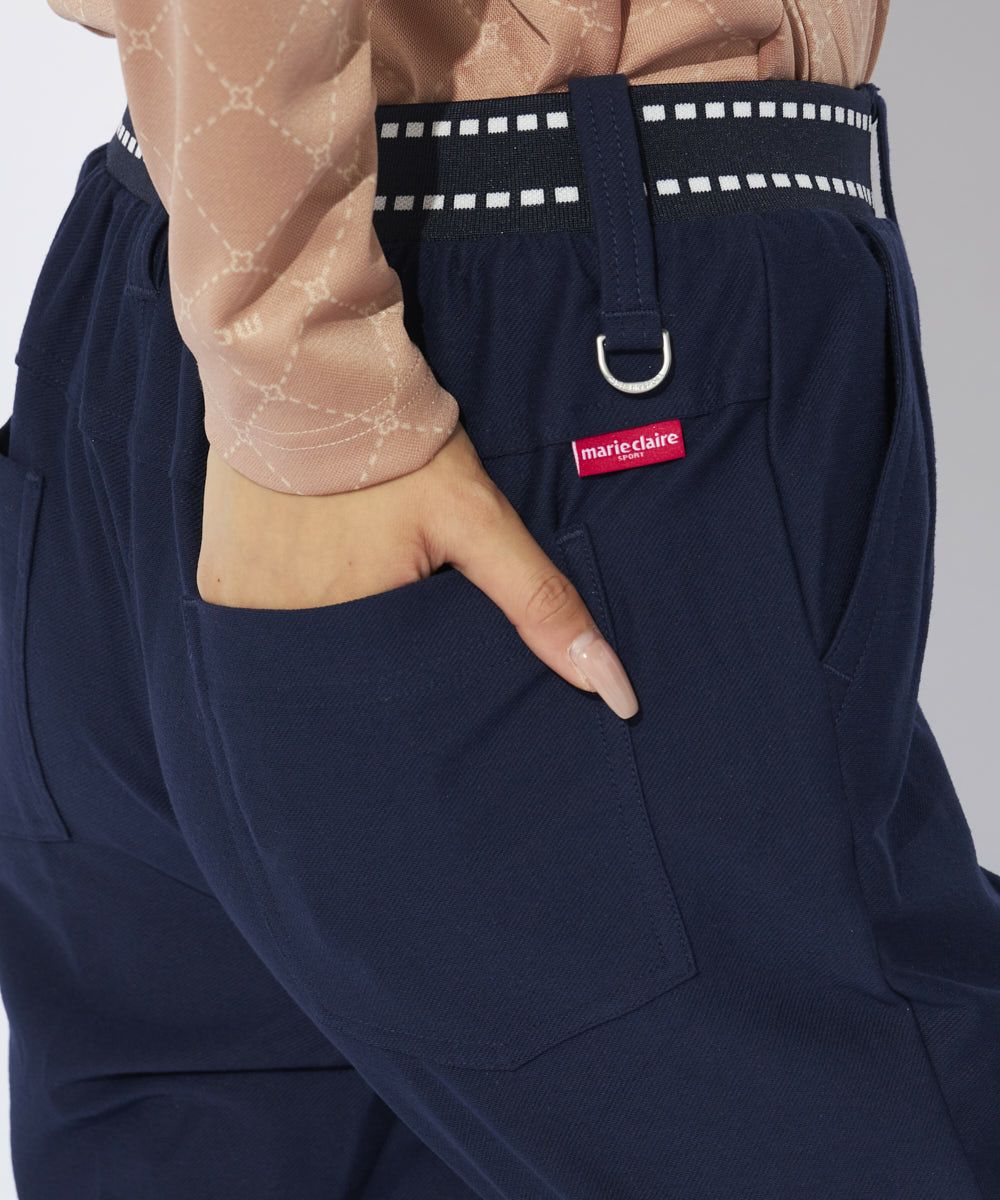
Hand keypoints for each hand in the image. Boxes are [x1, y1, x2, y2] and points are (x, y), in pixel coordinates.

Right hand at [197, 422, 638, 717]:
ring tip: (344, 589)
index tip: (426, 676)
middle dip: (372, 668)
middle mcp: (290, 642)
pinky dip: (281, 612)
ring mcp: (244, 614)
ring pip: (297, 659)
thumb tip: (615, 693)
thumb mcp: (479, 522)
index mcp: (360, 639)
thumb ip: (540, 603)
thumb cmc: (398, 449)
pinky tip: (303, 574)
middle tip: (385, 610)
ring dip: (324, 643)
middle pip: (346, 681)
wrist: (304, 369)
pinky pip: (254, 625)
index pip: (398, 701)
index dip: (418, 692)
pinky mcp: (215, 583)